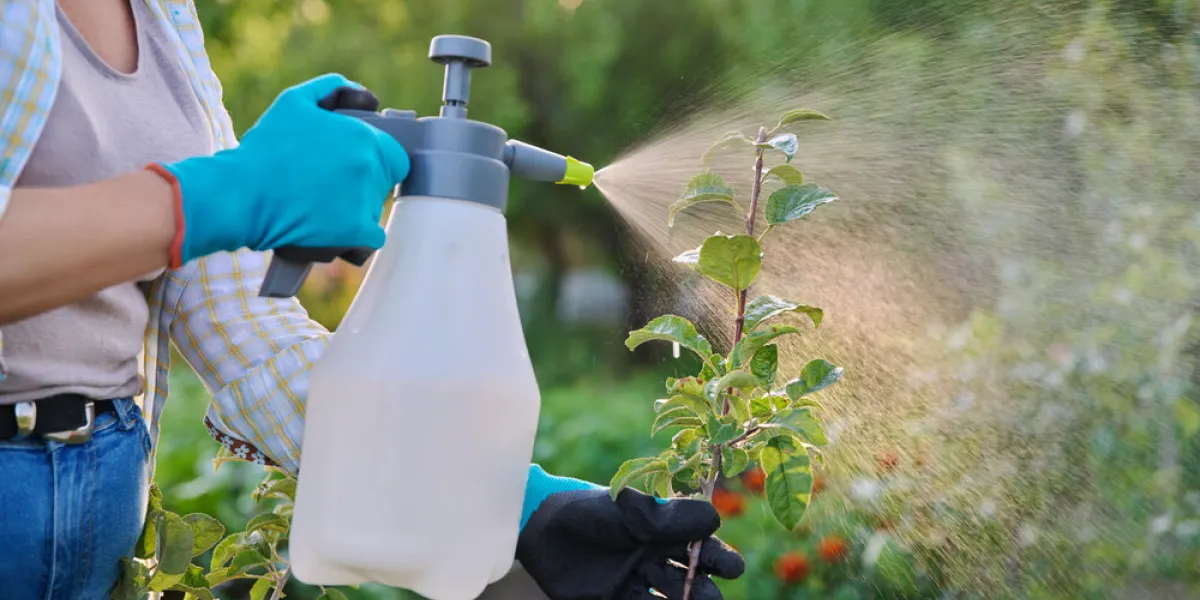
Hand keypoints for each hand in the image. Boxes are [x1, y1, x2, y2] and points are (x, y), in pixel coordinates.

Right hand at [149, 73, 408, 266]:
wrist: (242, 195)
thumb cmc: (265, 150)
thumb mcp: (295, 102)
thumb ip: (333, 90)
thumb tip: (366, 97)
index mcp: (362, 136)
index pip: (394, 156)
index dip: (376, 162)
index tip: (351, 168)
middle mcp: (369, 166)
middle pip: (383, 183)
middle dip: (362, 185)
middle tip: (328, 188)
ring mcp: (365, 199)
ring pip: (374, 210)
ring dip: (355, 212)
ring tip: (319, 208)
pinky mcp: (356, 231)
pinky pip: (371, 239)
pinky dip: (356, 240)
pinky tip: (332, 231)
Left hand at [517, 486, 743, 599]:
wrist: (541, 528)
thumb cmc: (589, 511)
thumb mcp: (630, 509)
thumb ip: (669, 517)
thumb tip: (715, 520)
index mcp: (663, 530)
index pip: (702, 546)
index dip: (720, 558)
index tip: (731, 567)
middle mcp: (654, 557)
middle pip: (692, 579)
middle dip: (704, 589)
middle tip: (707, 596)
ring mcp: (636, 580)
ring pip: (672, 599)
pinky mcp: (615, 599)